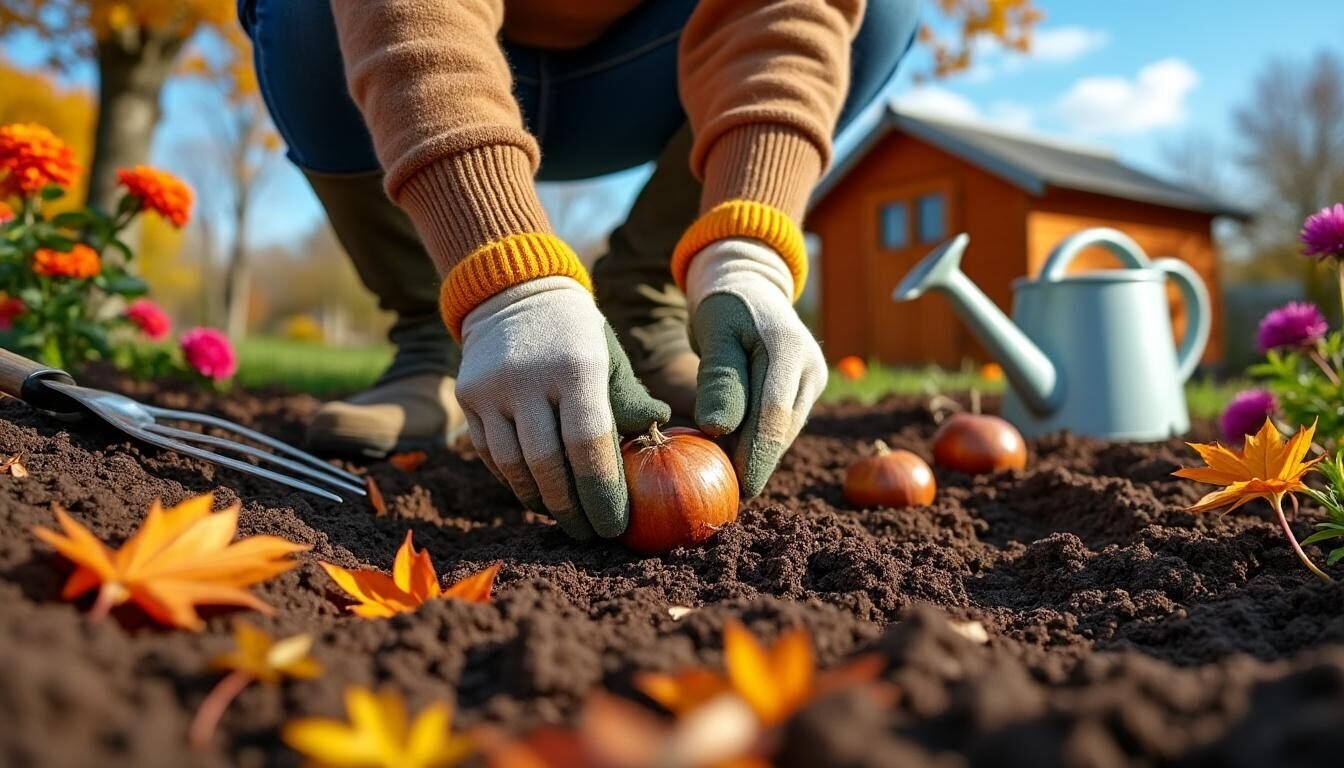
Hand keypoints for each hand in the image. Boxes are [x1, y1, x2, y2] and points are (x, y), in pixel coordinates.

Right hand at [457, 276, 669, 538]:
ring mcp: (491, 387)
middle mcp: (528, 378)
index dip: (603, 492)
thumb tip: (659, 431)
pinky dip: (513, 479)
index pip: (589, 445)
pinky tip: (535, 492)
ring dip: (540, 499)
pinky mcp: (467, 395)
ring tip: (564, 516)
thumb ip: (628, 399)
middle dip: (572, 508)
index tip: (615, 524)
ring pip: (513, 465)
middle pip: (548, 464)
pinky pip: (490, 453)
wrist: (514, 292)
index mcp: (575, 368)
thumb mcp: (609, 357)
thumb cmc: (577, 336)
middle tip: (590, 533)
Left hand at [687, 238, 827, 496]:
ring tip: (724, 476)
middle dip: (755, 462)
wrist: (749, 287)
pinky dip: (759, 439)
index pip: (774, 415)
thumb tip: (718, 430)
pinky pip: (783, 423)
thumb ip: (719, 380)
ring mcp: (814, 379)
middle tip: (724, 493)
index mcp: (790, 350)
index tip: (738, 488)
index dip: (757, 456)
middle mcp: (811, 367)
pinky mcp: (808, 389)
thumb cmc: (724, 308)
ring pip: (784, 430)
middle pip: (782, 428)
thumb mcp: (715, 334)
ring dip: (756, 454)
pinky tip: (735, 455)